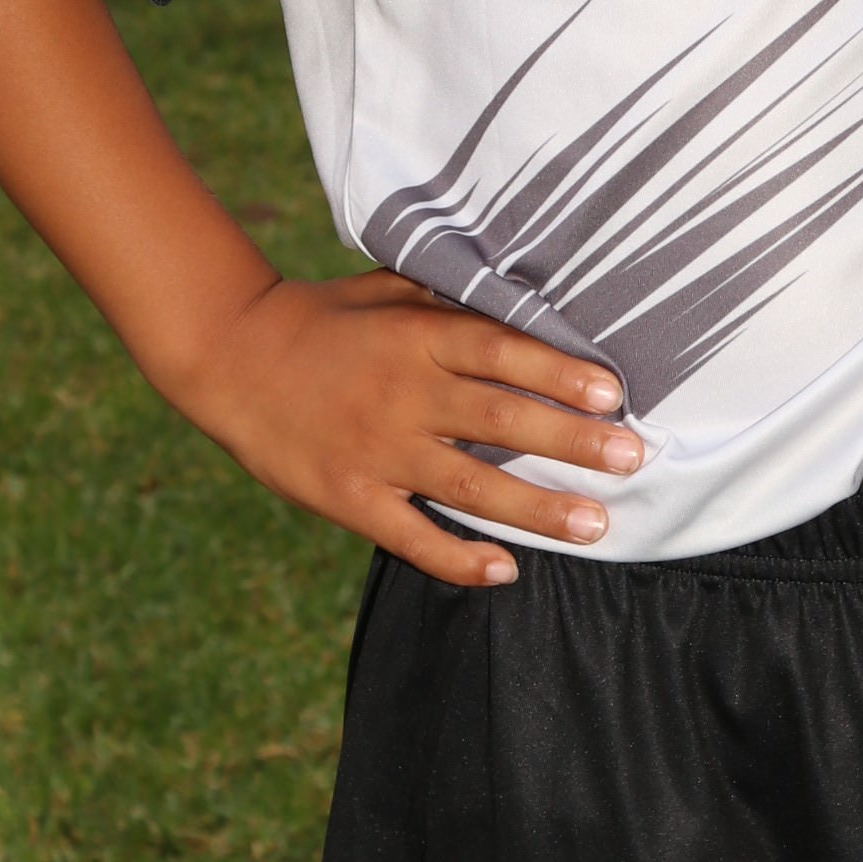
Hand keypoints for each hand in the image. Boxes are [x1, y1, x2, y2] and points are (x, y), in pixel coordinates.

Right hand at [174, 268, 643, 586]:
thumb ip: (454, 301)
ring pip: (469, 485)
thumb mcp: (389, 292)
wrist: (231, 357)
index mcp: (416, 337)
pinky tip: (506, 569)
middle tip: (631, 458)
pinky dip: (458, 556)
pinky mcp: (349, 497)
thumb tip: (532, 307)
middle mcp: (402, 395)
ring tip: (596, 524)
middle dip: (571, 441)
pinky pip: (411, 536)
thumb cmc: (325, 318)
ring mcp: (375, 451)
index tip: (613, 391)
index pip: (501, 352)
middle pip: (499, 419)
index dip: (559, 372)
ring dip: (536, 508)